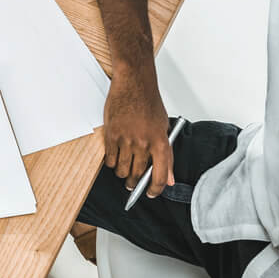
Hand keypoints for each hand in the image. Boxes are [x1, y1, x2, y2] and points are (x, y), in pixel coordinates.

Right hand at [102, 62, 172, 193]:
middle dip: (135, 183)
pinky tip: (115, 158)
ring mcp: (126, 139)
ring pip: (122, 170)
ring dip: (122, 174)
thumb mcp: (164, 128)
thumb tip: (168, 177)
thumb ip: (167, 155)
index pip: (159, 175)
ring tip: (123, 171)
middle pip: (138, 175)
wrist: (133, 84)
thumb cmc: (149, 103)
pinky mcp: (112, 135)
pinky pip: (110, 159)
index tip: (152, 193)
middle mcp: (144, 143)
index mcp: (160, 142)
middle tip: (133, 184)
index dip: (155, 189)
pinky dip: (112, 163)